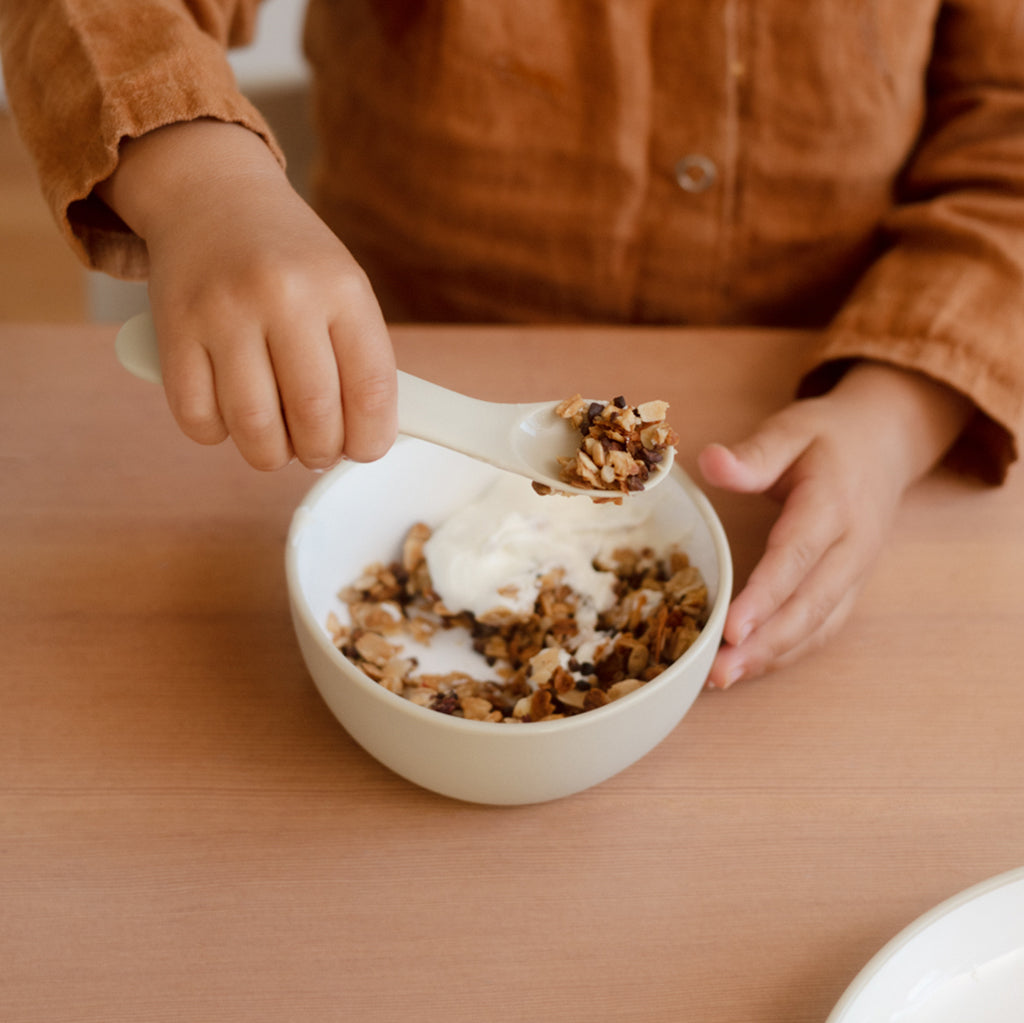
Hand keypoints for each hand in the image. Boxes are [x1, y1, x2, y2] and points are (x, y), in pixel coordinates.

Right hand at [97, 120, 395, 470]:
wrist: (212, 192)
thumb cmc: (289, 256)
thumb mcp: (342, 287)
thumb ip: (359, 358)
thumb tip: (365, 439)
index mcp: (340, 288)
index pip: (371, 389)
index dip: (372, 438)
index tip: (366, 449)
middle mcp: (283, 296)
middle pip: (313, 415)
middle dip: (321, 452)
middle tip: (318, 449)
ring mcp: (223, 312)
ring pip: (253, 426)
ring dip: (271, 453)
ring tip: (278, 441)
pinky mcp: (173, 329)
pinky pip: (197, 417)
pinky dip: (217, 435)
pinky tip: (230, 416)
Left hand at [697, 361, 970, 686]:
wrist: (885, 443)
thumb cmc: (828, 437)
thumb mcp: (790, 429)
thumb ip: (753, 454)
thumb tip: (712, 463)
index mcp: (832, 504)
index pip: (797, 555)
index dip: (766, 595)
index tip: (733, 629)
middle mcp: (851, 545)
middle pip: (811, 603)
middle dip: (766, 642)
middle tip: (719, 671)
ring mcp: (856, 570)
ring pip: (820, 624)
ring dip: (774, 656)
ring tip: (725, 679)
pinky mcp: (850, 585)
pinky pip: (824, 626)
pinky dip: (789, 651)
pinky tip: (751, 666)